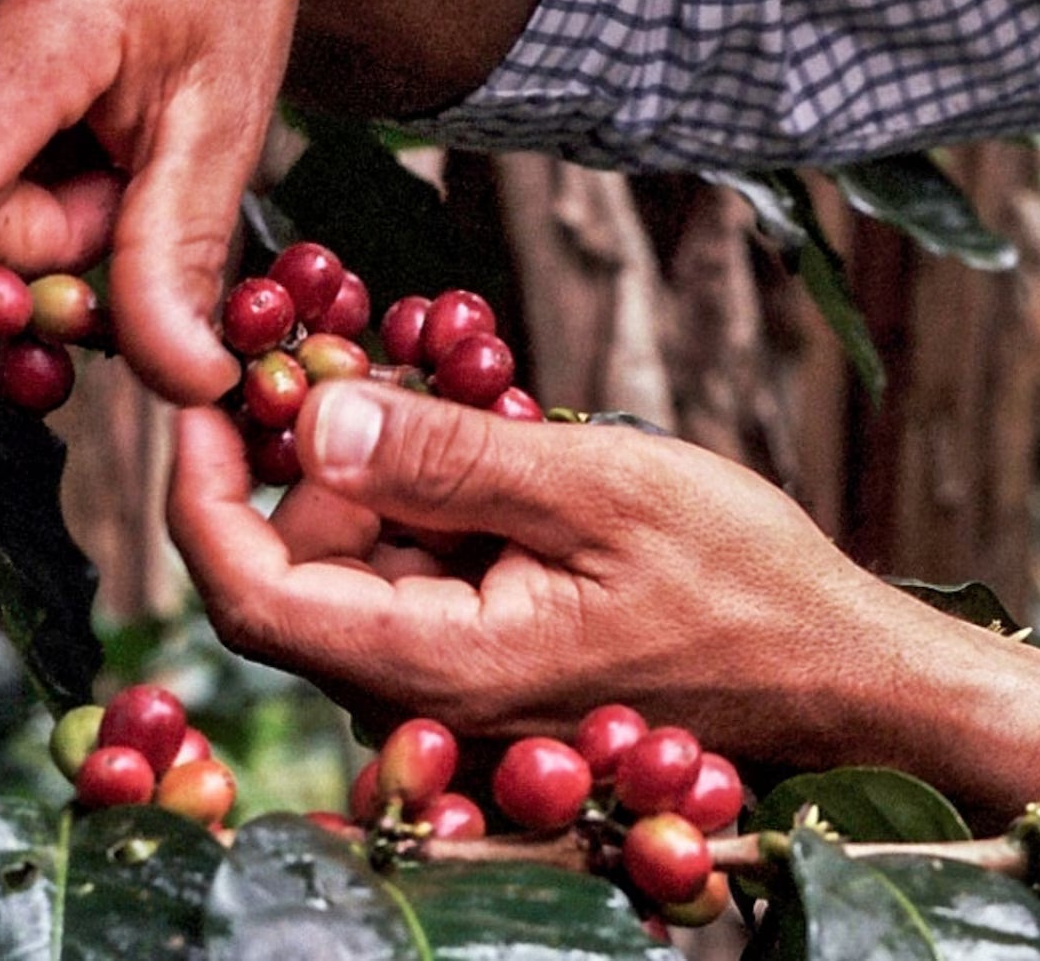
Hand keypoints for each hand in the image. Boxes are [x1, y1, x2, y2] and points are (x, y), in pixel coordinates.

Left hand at [165, 380, 936, 756]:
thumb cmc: (739, 579)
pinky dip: (426, 501)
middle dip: (307, 455)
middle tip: (359, 343)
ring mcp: (458, 689)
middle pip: (298, 573)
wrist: (834, 668)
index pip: (254, 591)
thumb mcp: (598, 485)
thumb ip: (450, 457)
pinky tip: (492, 438)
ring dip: (377, 471)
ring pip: (358, 570)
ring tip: (454, 383)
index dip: (204, 490)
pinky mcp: (493, 667)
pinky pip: (417, 580)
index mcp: (438, 663)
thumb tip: (315, 413)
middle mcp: (425, 696)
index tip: (207, 388)